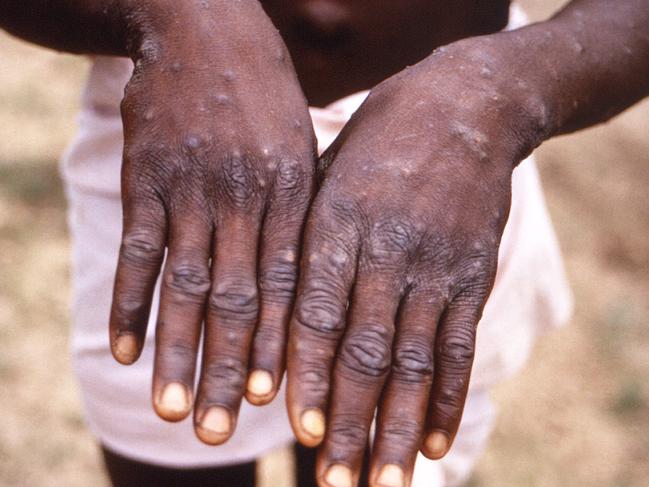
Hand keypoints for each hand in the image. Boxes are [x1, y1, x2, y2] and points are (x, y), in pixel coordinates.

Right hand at [108, 0, 315, 444]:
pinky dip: (127, 302)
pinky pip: (137, 250)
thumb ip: (303, 215)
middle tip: (223, 432)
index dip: (283, 347)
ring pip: (184, 285)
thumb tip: (310, 288)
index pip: (290, 286)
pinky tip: (121, 350)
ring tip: (173, 410)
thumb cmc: (266, 99)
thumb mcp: (304, 149)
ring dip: (177, 352)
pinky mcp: (147, 179)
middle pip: (238, 299)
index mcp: (293, 195)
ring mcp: (192, 189)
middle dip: (231, 368)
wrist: (207, 29)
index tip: (278, 403)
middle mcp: (244, 198)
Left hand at [286, 37, 547, 485]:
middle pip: (365, 350)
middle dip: (349, 421)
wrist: (464, 106)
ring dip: (397, 427)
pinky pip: (459, 344)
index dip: (307, 373)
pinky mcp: (472, 273)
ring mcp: (435, 264)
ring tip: (383, 481)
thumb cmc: (377, 142)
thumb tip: (272, 314)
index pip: (316, 312)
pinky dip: (447, 397)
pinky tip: (433, 441)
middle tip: (334, 481)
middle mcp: (387, 249)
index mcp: (337, 222)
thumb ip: (304, 239)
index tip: (298, 429)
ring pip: (414, 360)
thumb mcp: (327, 172)